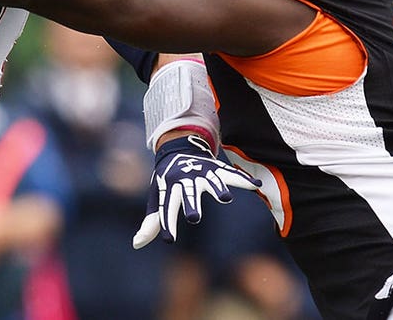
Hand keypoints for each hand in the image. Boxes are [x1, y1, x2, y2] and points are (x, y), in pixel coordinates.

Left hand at [132, 134, 260, 248]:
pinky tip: (256, 185)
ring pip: (211, 180)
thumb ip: (152, 222)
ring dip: (217, 187)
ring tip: (225, 198)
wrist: (178, 147)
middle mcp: (185, 179)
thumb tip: (136, 244)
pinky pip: (230, 173)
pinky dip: (243, 179)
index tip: (169, 240)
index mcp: (168, 187)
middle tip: (193, 218)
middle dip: (191, 204)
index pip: (166, 207)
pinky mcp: (216, 168)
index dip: (166, 223)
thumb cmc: (166, 180)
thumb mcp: (157, 197)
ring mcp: (202, 172)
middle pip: (188, 193)